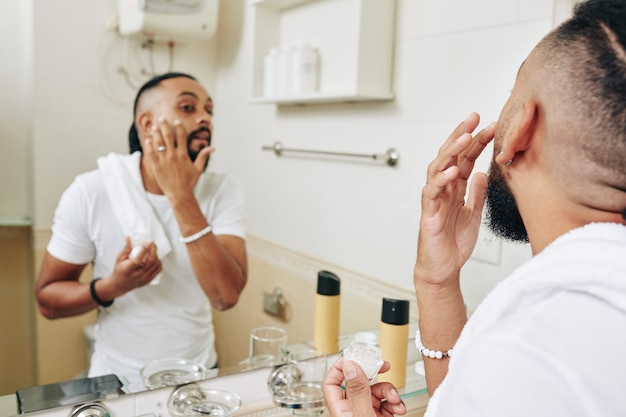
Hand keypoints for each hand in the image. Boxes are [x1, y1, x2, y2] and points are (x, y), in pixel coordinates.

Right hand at [106, 237, 161, 295]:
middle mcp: (137, 275)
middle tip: (152, 244)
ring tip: (152, 250)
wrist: (120, 285)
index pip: (138, 260)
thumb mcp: (119, 259)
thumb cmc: (119, 271)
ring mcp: (144, 278)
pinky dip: (159, 262)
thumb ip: (126, 248)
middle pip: (150, 261)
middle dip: (153, 250)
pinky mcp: (149, 280)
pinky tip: (155, 258)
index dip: (143, 251)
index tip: (146, 243)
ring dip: (156, 255)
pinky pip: (158, 270)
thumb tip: (129, 238)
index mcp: (128, 269)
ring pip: (155, 264)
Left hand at [144, 117, 213, 200]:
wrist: (179, 194)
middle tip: (161, 118)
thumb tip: (212, 147)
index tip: (176, 121)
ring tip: (154, 126)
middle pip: (168, 136)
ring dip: (156, 133)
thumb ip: (203, 156)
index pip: (181, 137)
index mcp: (183, 155)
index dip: (179, 127)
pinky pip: (151, 154)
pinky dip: (149, 146)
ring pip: (158, 143)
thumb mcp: (198, 169)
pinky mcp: (156, 166)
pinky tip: (148, 139)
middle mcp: (173, 156)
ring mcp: (164, 161)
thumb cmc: (189, 182)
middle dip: (164, 126)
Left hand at [323, 357, 405, 416]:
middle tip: (382, 366)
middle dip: (373, 374)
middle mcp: (352, 410)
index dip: (340, 367)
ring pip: (376, 392)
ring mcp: (366, 413)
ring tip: (394, 398)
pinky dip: (395, 403)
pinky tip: (398, 407)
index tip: (353, 358)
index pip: (331, 383)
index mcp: (340, 410)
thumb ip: (358, 391)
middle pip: (359, 383)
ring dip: (389, 391)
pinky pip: (387, 403)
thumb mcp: (362, 414)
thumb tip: (350, 366)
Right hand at [415, 113, 494, 286]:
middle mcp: (444, 189)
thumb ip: (476, 193)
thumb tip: (482, 173)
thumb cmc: (454, 244)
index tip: (491, 125)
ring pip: (439, 168)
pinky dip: (442, 180)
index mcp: (455, 188)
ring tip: (465, 138)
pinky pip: (433, 192)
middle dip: (462, 135)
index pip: (465, 158)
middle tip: (475, 118)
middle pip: (450, 156)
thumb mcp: (474, 214)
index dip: (476, 141)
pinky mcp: (429, 213)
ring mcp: (435, 199)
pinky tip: (453, 170)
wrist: (443, 269)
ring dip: (451, 151)